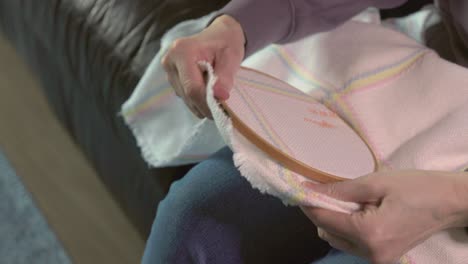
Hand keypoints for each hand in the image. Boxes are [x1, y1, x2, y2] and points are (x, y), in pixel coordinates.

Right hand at [162, 15, 244, 118]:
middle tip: (222, 111)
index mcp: (182, 52)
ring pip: (184, 97)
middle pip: (187, 94)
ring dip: (201, 104)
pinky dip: (197, 100)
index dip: (206, 103)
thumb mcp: (231, 57)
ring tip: (217, 101)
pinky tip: (208, 95)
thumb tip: (220, 96)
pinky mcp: (171, 77)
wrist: (220, 35)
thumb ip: (225, 76)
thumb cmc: (226, 44)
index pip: (192, 88)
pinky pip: (184, 95)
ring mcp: (168, 69)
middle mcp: (170, 60)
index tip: (221, 112)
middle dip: (205, 106)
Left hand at [300, 170, 467, 263]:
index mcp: (369, 234)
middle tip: (323, 190)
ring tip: (345, 200)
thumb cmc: (418, 188)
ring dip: (333, 220)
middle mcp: (370, 253)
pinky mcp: (383, 258)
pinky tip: (356, 211)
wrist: (451, 203)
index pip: (325, 220)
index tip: (298, 189)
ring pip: (338, 240)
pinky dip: (346, 228)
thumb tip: (311, 190)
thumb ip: (340, 189)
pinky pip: (352, 244)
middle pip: (327, 233)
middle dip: (321, 211)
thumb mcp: (376, 182)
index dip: (308, 204)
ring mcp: (378, 259)